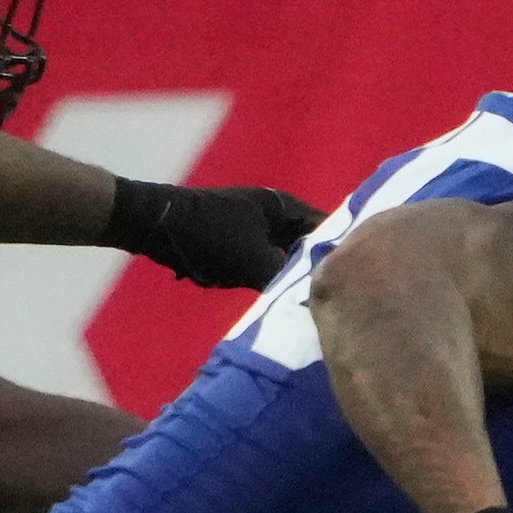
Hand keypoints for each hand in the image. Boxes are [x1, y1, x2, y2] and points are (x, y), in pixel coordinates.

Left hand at [103, 179, 324, 289]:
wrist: (155, 224)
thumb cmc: (208, 236)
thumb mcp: (255, 262)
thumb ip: (290, 280)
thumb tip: (319, 300)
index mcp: (285, 206)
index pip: (331, 231)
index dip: (344, 257)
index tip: (357, 285)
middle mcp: (277, 214)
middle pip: (311, 247)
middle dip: (319, 271)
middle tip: (338, 303)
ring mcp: (258, 228)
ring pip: (289, 259)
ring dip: (295, 279)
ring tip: (312, 306)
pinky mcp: (241, 244)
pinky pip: (269, 265)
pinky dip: (274, 280)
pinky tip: (281, 302)